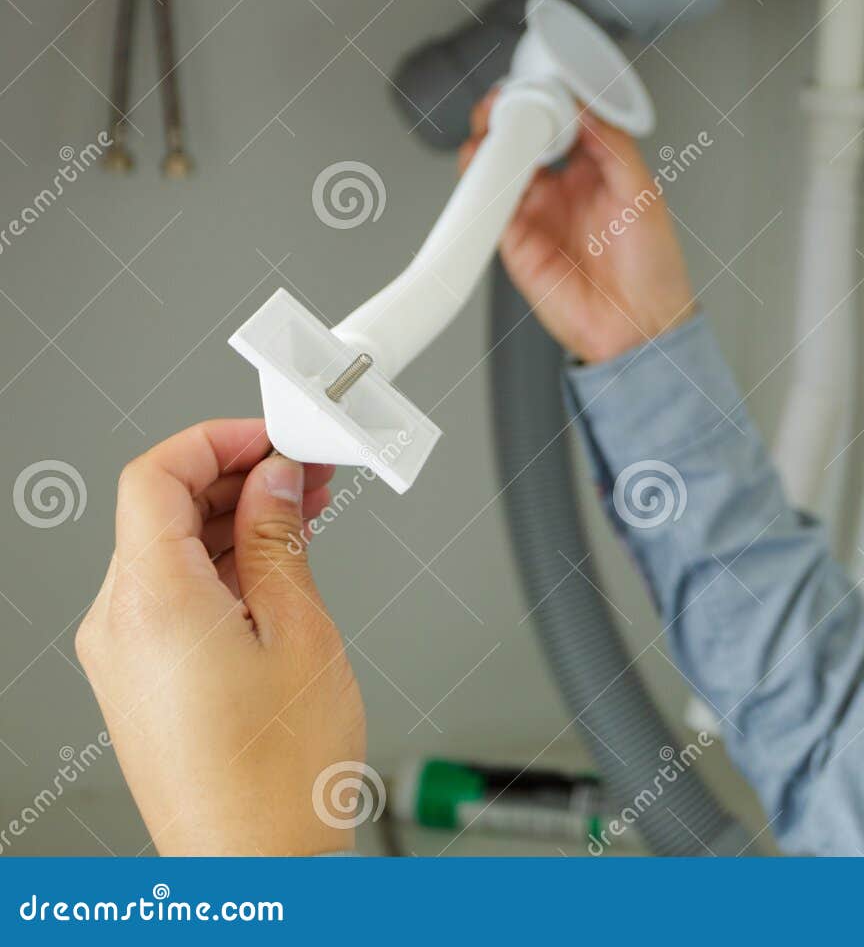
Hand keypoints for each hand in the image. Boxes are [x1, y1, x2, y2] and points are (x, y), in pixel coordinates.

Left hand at [77, 419, 364, 854]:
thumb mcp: (301, 631)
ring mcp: (122, 656)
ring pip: (169, 552)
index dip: (216, 439)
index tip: (271, 436)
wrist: (255, 866)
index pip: (154, 475)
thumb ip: (280, 541)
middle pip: (160, 510)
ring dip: (235, 522)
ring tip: (307, 513)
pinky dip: (222, 566)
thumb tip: (274, 482)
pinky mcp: (140, 680)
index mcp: (151, 601)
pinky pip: (171, 595)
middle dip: (237, 477)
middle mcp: (118, 625)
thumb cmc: (277, 774)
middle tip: (308, 469)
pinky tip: (279, 564)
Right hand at [460, 90, 695, 362]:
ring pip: (498, 166)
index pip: (561, 121)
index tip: (538, 83)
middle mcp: (561, 188)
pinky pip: (488, 205)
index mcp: (596, 170)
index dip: (545, 99)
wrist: (640, 327)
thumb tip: (584, 106)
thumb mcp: (644, 194)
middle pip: (521, 138)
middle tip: (506, 102)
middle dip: (507, 113)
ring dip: (488, 142)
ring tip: (492, 128)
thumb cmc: (655, 270)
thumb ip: (613, 146)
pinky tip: (486, 167)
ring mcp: (535, 213)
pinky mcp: (514, 241)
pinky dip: (480, 183)